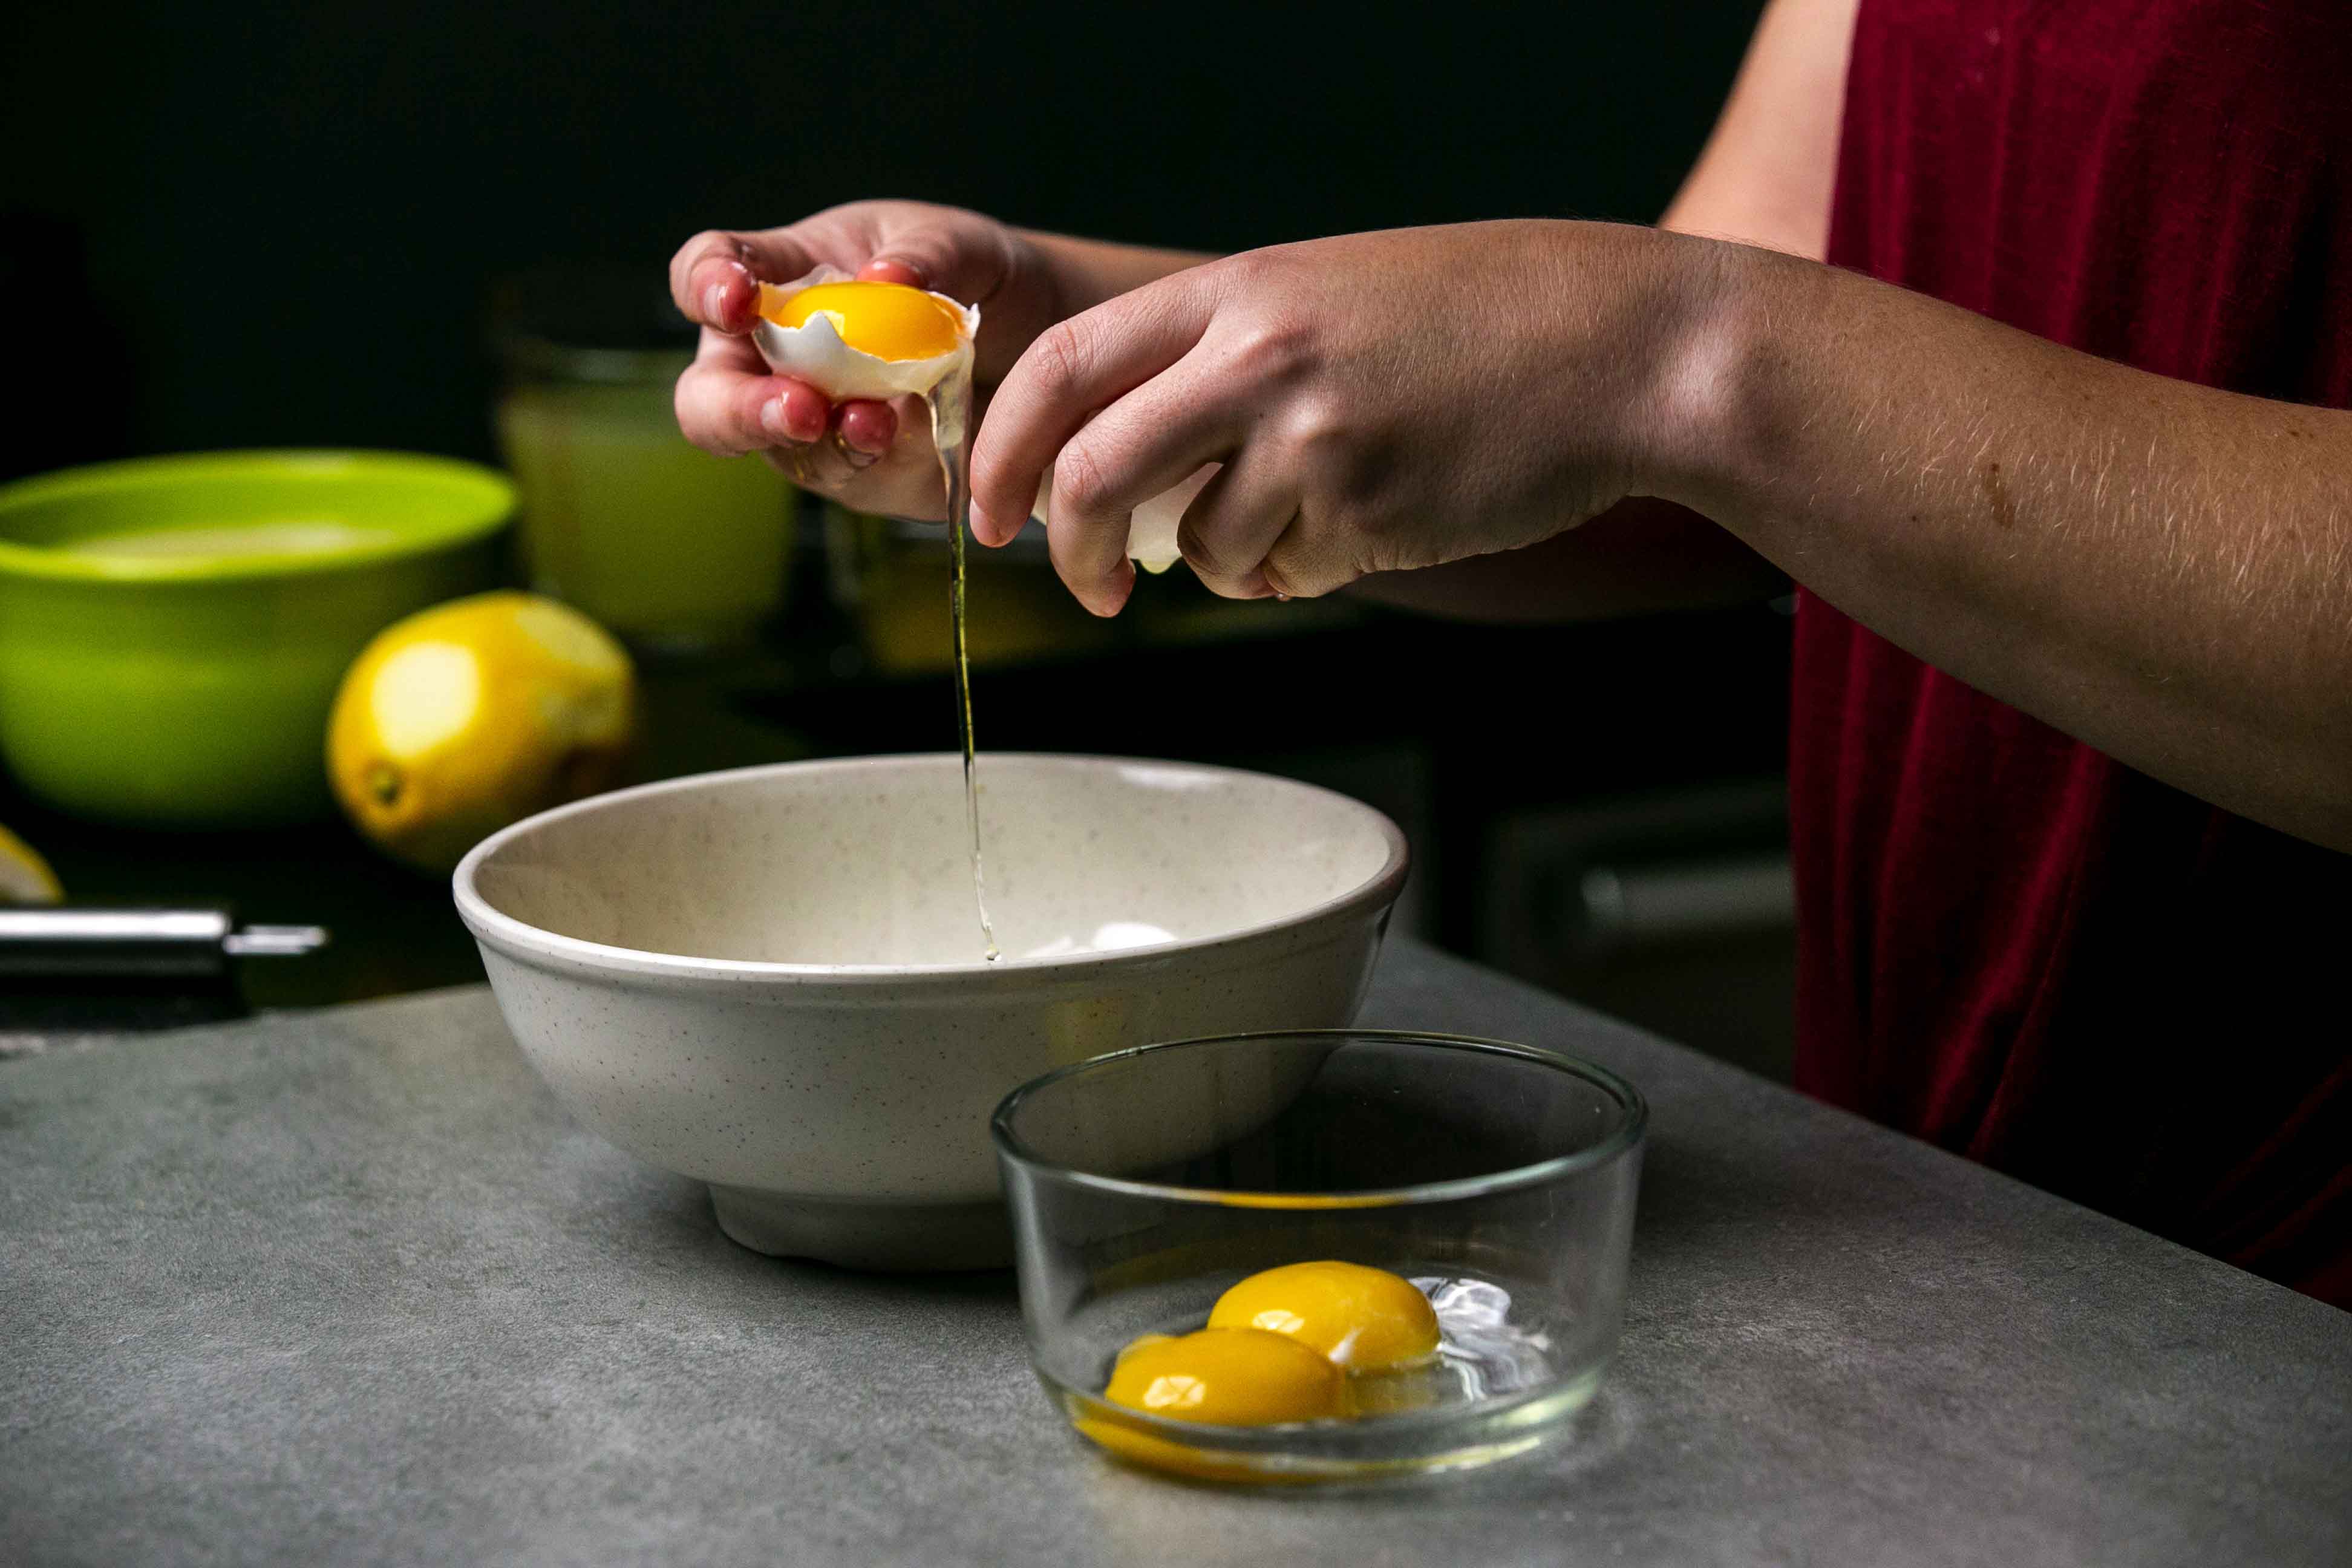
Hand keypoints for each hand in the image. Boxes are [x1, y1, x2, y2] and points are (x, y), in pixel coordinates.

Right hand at [668, 201, 1066, 518]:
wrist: (1029, 339)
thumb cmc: (966, 273)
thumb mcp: (958, 243)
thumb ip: (926, 254)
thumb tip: (884, 279)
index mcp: (780, 277)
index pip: (706, 273)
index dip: (704, 286)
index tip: (735, 299)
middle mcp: (775, 358)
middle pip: (709, 400)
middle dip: (743, 412)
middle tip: (800, 409)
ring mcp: (813, 425)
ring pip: (785, 454)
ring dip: (828, 446)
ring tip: (878, 425)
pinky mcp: (861, 473)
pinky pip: (856, 479)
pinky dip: (887, 463)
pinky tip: (923, 439)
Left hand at [967, 220, 1725, 613]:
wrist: (1620, 346)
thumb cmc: (1481, 323)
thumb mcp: (1327, 297)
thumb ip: (1221, 363)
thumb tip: (1133, 470)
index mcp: (1237, 291)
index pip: (1063, 365)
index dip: (1006, 447)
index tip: (992, 508)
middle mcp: (1259, 356)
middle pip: (1096, 472)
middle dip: (1069, 549)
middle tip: (1088, 586)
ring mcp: (1313, 434)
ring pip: (1202, 547)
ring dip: (1231, 563)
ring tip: (1307, 520)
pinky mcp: (1367, 509)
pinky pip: (1289, 575)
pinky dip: (1305, 571)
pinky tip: (1373, 518)